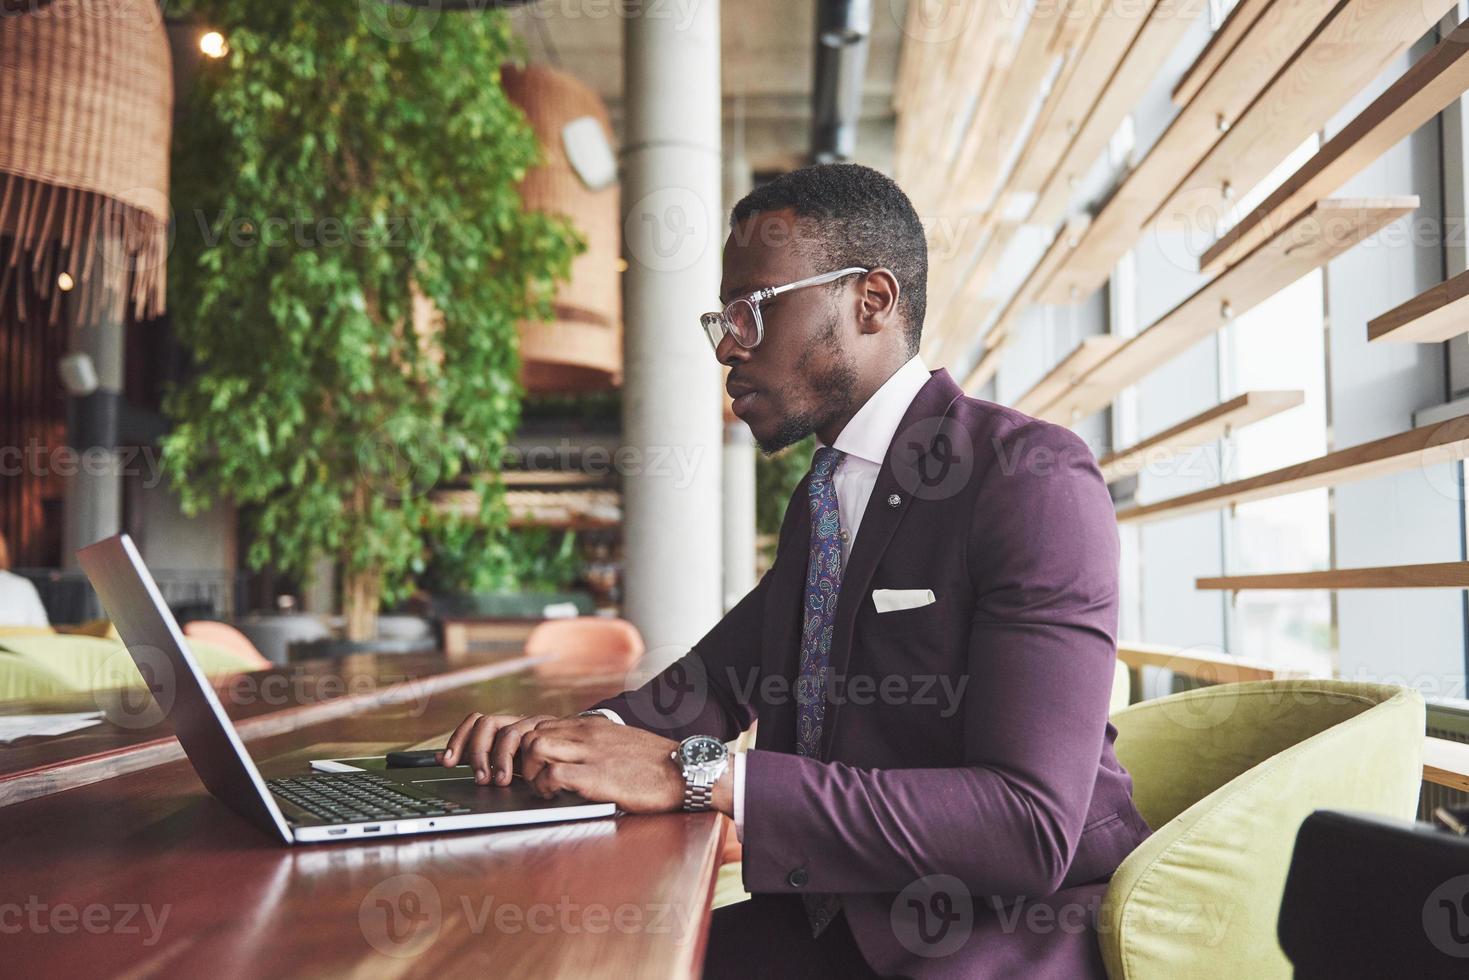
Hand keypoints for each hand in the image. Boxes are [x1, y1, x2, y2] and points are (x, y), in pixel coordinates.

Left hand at [438, 713, 559, 784]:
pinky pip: (537, 741)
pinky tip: (529, 781)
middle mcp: (521, 722)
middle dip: (476, 752)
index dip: (458, 739)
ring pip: (509, 733)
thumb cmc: (549, 763)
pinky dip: (525, 762)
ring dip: (499, 758)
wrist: (593, 756)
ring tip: (501, 780)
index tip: (447, 762)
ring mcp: (540, 726)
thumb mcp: (514, 764)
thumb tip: (439, 757)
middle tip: (479, 777)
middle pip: (486, 722)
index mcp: (508, 728)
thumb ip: (481, 758)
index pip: (477, 722)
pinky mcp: (561, 732)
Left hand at [517, 717, 711, 814]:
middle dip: (523, 759)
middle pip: (531, 733)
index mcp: (592, 725)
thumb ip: (597, 744)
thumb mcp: (622, 742)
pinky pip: (552, 774)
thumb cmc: (656, 764)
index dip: (530, 748)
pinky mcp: (596, 776)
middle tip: (533, 780)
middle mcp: (586, 734)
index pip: (542, 724)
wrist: (686, 770)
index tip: (534, 767)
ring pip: (535, 747)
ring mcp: (590, 752)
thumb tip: (578, 757)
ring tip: (542, 788)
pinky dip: (545, 786)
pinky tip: (555, 797)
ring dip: (530, 771)